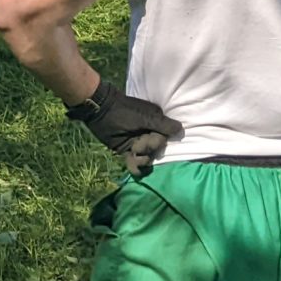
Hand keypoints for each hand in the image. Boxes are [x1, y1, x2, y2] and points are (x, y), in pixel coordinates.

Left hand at [66, 76, 182, 174]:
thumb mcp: (144, 117)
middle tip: (137, 144)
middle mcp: (148, 134)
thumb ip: (162, 124)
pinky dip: (135, 167)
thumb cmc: (123, 111)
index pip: (163, 140)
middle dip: (147, 149)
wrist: (99, 110)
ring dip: (141, 159)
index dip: (156, 142)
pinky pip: (135, 162)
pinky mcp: (126, 149)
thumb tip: (181, 129)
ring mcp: (137, 142)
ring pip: (146, 158)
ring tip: (133, 152)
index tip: (147, 137)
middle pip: (155, 150)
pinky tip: (135, 170)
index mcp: (155, 124)